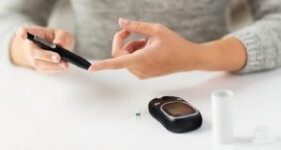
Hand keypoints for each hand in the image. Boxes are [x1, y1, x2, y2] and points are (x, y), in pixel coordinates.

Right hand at [11, 26, 74, 72]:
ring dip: (53, 65)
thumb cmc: (58, 38)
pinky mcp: (39, 67)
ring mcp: (33, 58)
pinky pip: (45, 69)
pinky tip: (63, 67)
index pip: (23, 31)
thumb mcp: (63, 34)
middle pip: (32, 51)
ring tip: (65, 64)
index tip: (22, 35)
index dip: (21, 33)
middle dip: (45, 55)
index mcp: (33, 33)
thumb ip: (62, 37)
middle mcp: (30, 46)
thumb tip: (59, 44)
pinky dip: (55, 69)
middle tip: (58, 57)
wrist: (58, 48)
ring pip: (39, 63)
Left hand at [90, 18, 245, 78]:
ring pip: (126, 59)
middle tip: (131, 30)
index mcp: (142, 59)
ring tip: (147, 42)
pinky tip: (149, 49)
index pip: (117, 62)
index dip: (103, 65)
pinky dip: (136, 53)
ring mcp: (142, 74)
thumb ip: (136, 26)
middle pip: (120, 55)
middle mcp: (140, 69)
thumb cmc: (175, 44)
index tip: (91, 69)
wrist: (189, 59)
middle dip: (123, 42)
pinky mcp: (145, 74)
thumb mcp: (156, 30)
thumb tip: (121, 22)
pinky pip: (132, 63)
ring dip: (131, 47)